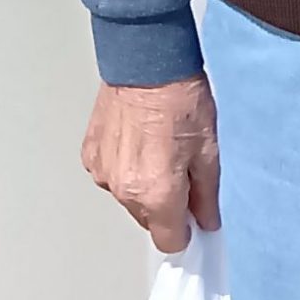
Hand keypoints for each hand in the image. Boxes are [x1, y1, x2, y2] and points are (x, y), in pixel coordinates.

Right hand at [82, 74, 220, 251]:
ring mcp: (103, 173)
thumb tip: (207, 221)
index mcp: (158, 193)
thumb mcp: (209, 148)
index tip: (193, 212)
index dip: (186, 230)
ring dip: (142, 185)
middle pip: (148, 221)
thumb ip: (207, 195)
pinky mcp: (90, 155)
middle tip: (179, 165)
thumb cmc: (180, 97)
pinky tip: (136, 137)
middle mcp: (125, 190)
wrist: (145, 58)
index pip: (169, 241)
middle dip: (166, 204)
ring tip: (156, 145)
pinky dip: (124, 166)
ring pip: (129, 199)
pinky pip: (111, 176)